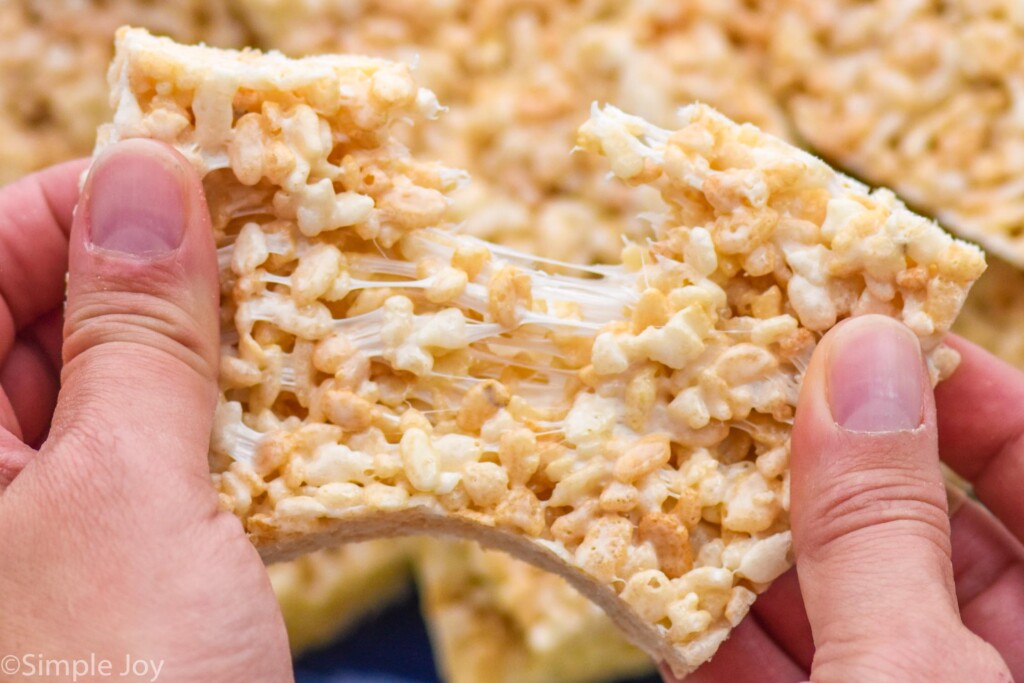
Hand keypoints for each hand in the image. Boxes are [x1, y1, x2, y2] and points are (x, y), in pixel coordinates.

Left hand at [0, 141, 291, 681]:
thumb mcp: (127, 499)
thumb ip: (134, 338)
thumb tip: (152, 181)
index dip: (87, 203)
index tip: (200, 177)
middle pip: (47, 314)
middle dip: (163, 272)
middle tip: (278, 241)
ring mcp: (37, 515)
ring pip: (114, 380)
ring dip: (206, 347)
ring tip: (300, 314)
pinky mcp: (108, 553)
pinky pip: (156, 448)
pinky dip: (222, 417)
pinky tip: (285, 403)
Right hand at [663, 316, 1021, 681]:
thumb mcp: (907, 672)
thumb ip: (877, 525)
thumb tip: (859, 358)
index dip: (960, 390)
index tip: (868, 330)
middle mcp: (991, 669)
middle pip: (917, 525)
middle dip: (823, 456)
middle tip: (747, 384)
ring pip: (833, 596)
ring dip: (746, 535)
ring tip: (680, 460)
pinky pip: (771, 667)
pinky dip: (714, 624)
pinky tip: (663, 570)